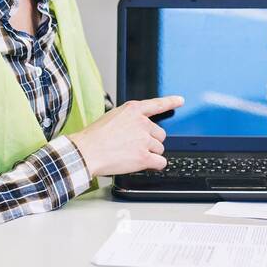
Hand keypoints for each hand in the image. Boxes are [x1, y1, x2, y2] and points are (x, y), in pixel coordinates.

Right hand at [69, 96, 183, 178]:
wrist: (86, 151)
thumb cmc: (93, 137)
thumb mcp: (111, 117)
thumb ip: (128, 120)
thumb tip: (137, 130)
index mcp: (133, 110)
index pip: (156, 104)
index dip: (170, 102)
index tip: (180, 101)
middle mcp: (142, 123)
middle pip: (160, 134)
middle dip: (151, 141)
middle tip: (135, 147)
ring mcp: (144, 140)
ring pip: (160, 149)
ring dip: (150, 154)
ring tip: (132, 155)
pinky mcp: (144, 156)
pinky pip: (160, 162)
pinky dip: (155, 165)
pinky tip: (144, 165)